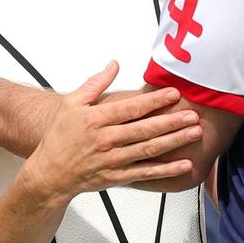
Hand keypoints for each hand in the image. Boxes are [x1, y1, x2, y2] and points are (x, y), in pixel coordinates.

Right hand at [23, 61, 199, 202]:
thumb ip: (95, 84)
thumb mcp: (71, 104)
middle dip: (171, 121)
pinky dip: (166, 170)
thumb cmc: (60, 137)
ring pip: (149, 150)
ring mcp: (113, 160)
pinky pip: (146, 174)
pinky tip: (184, 165)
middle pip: (144, 130)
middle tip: (192, 115)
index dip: (154, 101)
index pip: (131, 108)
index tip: (173, 94)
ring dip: (174, 142)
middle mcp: (106, 140)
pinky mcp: (117, 177)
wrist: (49, 173)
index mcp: (95, 120)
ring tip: (193, 133)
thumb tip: (113, 65)